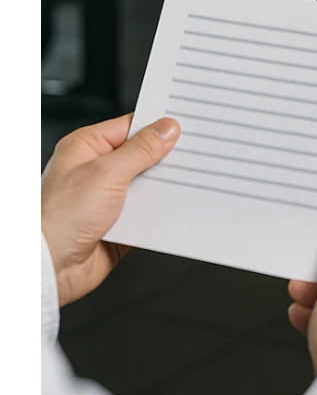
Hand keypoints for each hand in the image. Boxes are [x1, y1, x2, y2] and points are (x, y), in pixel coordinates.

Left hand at [41, 113, 180, 305]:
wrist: (47, 269)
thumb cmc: (57, 219)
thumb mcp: (107, 173)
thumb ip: (141, 149)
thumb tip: (166, 130)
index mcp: (86, 147)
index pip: (131, 126)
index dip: (158, 125)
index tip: (185, 125)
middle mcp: (96, 170)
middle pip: (143, 155)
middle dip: (165, 157)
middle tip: (191, 154)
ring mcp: (107, 198)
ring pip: (148, 183)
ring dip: (164, 186)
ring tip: (186, 181)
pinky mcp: (118, 223)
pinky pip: (148, 211)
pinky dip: (160, 210)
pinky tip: (174, 207)